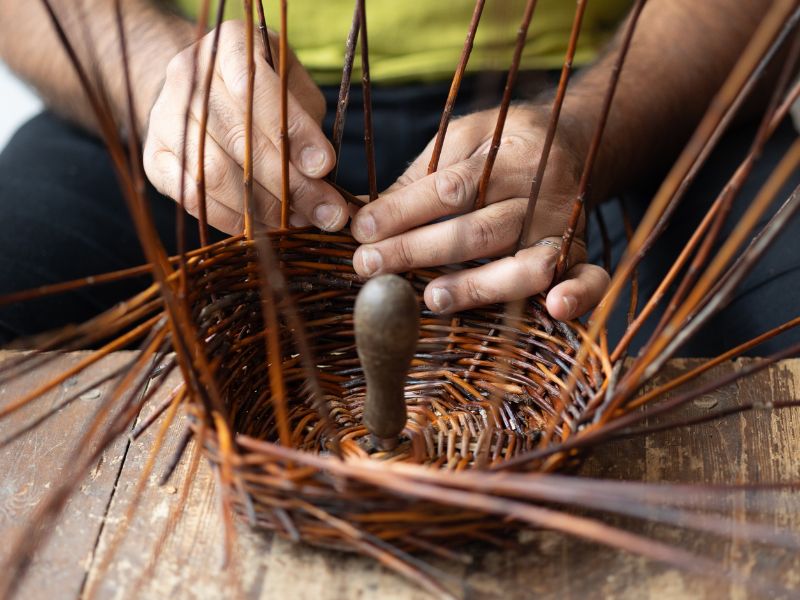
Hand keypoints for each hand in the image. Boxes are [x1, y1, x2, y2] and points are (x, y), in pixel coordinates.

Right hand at [143, 20, 347, 233]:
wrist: (204, 93)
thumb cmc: (263, 91)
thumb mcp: (291, 85)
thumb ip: (306, 119)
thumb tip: (321, 173)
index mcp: (228, 45)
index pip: (256, 89)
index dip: (293, 132)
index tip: (325, 167)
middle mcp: (188, 76)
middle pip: (238, 139)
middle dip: (290, 184)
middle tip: (326, 213)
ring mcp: (164, 117)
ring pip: (215, 174)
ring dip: (264, 208)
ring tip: (299, 222)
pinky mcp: (155, 158)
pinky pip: (194, 198)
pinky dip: (233, 219)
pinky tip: (264, 227)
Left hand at [350, 105, 608, 320]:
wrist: (569, 141)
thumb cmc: (503, 144)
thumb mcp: (463, 138)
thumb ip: (423, 174)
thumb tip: (372, 215)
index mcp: (510, 157)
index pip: (451, 189)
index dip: (403, 210)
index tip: (362, 229)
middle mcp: (541, 195)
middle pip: (478, 231)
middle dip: (418, 251)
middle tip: (370, 266)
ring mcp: (564, 228)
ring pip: (525, 264)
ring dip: (477, 286)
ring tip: (431, 298)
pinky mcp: (582, 255)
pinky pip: (593, 279)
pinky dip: (580, 296)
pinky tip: (554, 310)